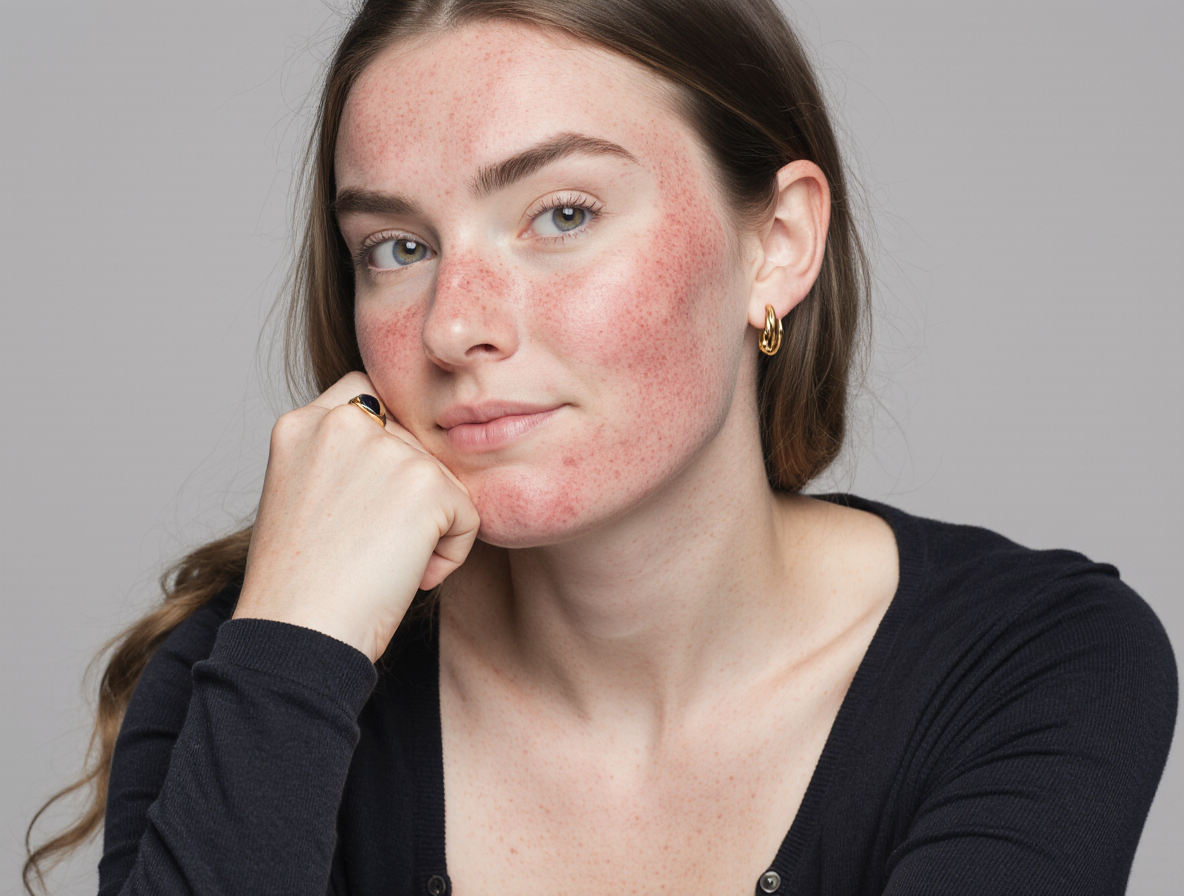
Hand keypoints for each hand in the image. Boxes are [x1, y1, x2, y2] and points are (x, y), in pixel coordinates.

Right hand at [233, 372, 479, 661]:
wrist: (296, 638)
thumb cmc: (299, 587)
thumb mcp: (302, 498)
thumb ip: (343, 460)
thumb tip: (406, 454)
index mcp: (303, 424)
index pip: (368, 396)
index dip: (384, 447)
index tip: (368, 503)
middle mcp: (343, 424)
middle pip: (416, 442)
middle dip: (409, 497)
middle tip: (367, 550)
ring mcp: (386, 450)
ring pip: (444, 479)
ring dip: (429, 528)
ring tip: (380, 565)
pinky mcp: (426, 483)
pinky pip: (468, 514)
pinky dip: (449, 555)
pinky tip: (405, 577)